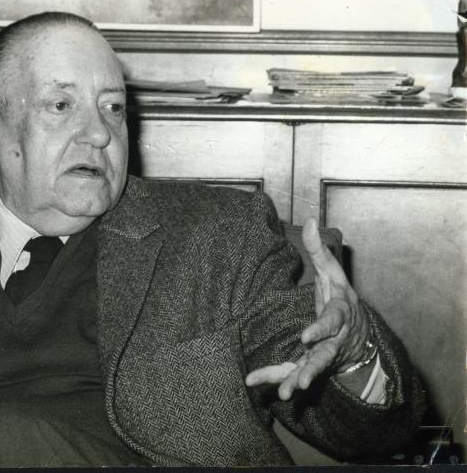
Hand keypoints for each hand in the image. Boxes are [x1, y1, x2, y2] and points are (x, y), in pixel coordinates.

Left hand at [245, 217, 371, 399]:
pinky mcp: (311, 364)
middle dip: (314, 368)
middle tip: (303, 381)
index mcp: (340, 315)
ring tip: (286, 394)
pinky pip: (292, 372)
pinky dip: (275, 377)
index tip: (306, 337)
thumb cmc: (341, 298)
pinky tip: (253, 381)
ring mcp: (323, 356)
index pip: (332, 322)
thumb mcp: (333, 273)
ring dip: (298, 380)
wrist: (359, 332)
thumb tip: (311, 218)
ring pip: (312, 370)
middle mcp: (333, 340)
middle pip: (325, 355)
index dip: (321, 329)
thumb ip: (319, 250)